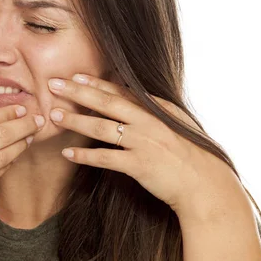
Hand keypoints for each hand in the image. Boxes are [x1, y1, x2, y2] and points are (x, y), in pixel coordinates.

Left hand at [47, 73, 246, 220]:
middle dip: (77, 91)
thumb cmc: (192, 155)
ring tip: (54, 116)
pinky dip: (84, 155)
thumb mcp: (177, 125)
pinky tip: (67, 153)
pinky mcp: (139, 165)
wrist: (207, 184)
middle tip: (52, 84)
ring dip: (75, 120)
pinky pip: (105, 158)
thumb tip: (135, 99)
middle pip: (106, 102)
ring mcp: (143, 142)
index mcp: (157, 109)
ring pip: (101, 127)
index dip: (96, 82)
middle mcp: (148, 121)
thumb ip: (155, 112)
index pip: (121, 91)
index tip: (74, 75)